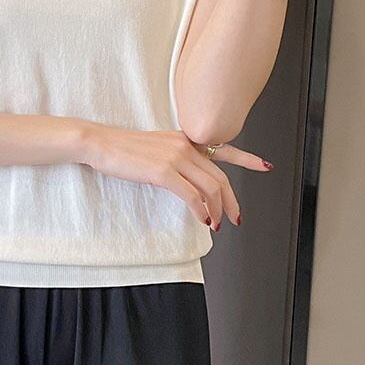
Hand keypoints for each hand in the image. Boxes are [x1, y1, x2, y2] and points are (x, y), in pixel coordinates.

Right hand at [82, 125, 272, 229]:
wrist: (100, 143)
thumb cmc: (122, 149)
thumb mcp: (155, 148)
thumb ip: (176, 158)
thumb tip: (190, 181)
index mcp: (184, 139)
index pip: (223, 148)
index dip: (247, 158)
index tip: (265, 166)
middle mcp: (184, 145)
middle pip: (220, 176)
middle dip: (232, 200)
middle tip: (237, 218)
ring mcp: (175, 157)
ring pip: (209, 188)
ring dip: (217, 210)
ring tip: (217, 225)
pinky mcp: (163, 171)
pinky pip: (191, 195)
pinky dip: (201, 210)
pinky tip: (202, 219)